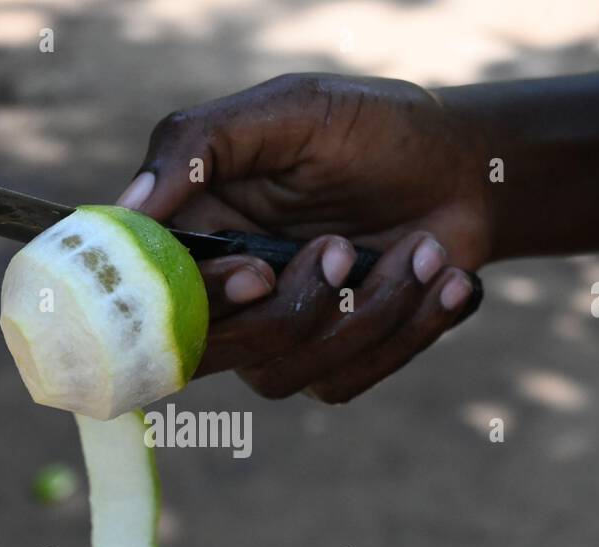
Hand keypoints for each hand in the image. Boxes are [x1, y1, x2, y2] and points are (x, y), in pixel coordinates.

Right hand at [117, 73, 491, 401]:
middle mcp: (226, 291)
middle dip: (293, 310)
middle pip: (213, 352)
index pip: (160, 291)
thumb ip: (201, 143)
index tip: (259, 272)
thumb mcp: (290, 111)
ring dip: (368, 313)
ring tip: (421, 250)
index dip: (203, 297)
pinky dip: (406, 332)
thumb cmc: (374, 129)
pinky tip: (445, 279)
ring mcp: (276, 334)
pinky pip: (342, 383)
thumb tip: (130, 205)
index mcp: (199, 228)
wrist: (469, 170)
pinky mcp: (330, 362)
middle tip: (344, 247)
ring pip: (281, 375)